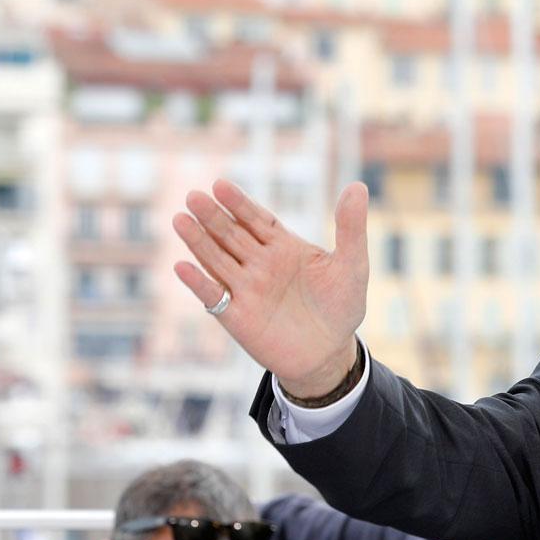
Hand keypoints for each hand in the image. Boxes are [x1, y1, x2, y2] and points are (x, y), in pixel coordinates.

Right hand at [172, 179, 369, 398]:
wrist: (331, 353)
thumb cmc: (341, 306)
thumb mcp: (352, 265)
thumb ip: (350, 228)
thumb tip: (358, 186)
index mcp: (282, 246)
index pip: (255, 219)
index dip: (239, 203)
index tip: (221, 186)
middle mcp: (258, 263)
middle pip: (230, 235)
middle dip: (212, 216)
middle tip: (194, 197)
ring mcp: (245, 288)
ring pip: (216, 259)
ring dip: (198, 241)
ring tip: (181, 219)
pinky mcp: (236, 316)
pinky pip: (214, 296)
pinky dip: (198, 283)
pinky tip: (183, 267)